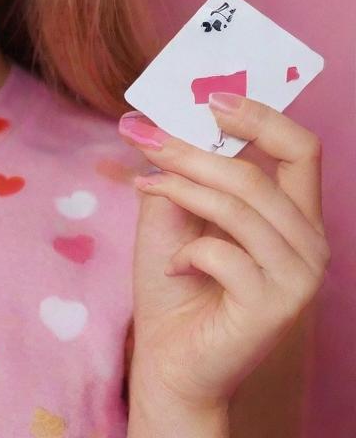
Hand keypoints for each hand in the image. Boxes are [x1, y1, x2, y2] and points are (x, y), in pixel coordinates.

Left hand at [118, 93, 328, 413]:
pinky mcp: (274, 307)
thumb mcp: (172, 210)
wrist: (167, 358)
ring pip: (239, 205)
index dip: (260, 115)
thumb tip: (153, 117)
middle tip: (146, 137)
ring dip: (182, 188)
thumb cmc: (174, 280)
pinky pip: (224, 252)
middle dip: (193, 149)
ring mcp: (297, 277)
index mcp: (292, 213)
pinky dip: (187, 250)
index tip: (210, 96)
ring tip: (147, 187)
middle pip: (258, 172)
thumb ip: (178, 168)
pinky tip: (176, 265)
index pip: (300, 148)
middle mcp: (309, 243)